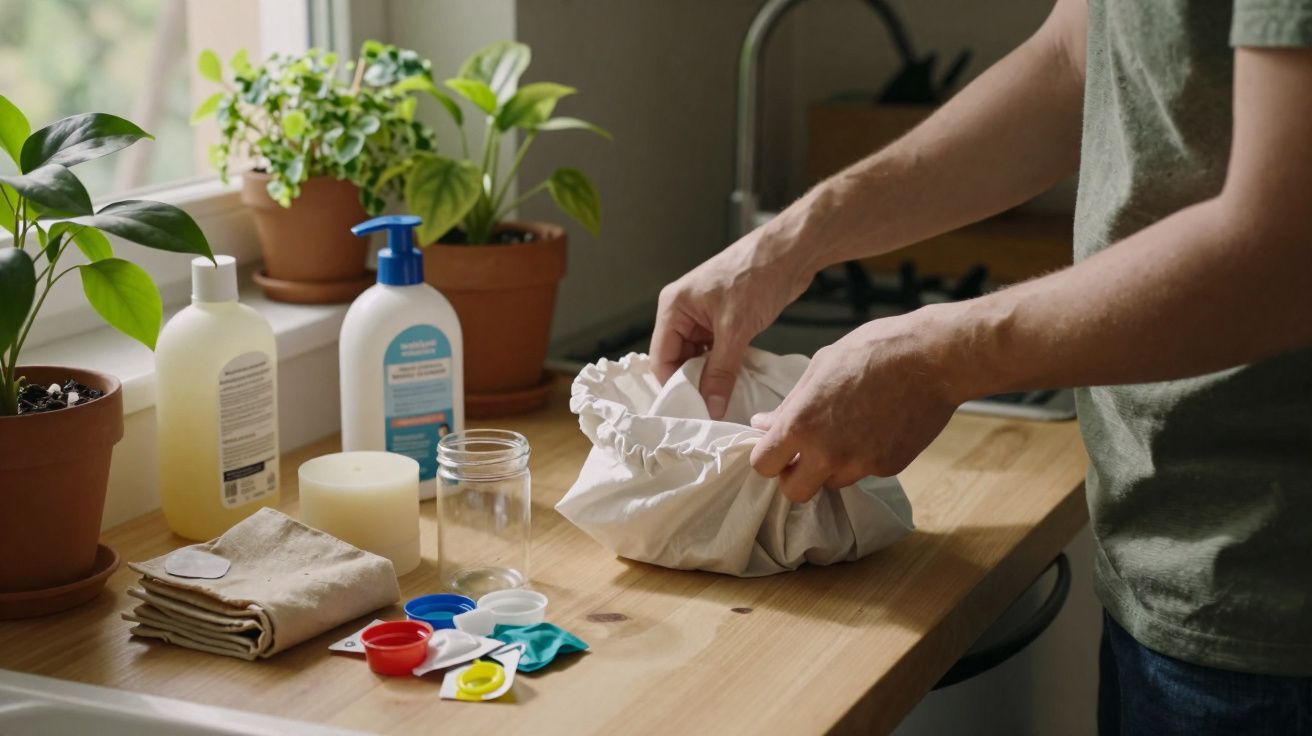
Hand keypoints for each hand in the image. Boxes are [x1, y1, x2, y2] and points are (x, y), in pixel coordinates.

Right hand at [651, 229, 810, 417]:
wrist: (791, 251)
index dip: (674, 386)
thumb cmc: (757, 277)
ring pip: (699, 356)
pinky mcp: (724, 318)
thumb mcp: (735, 329)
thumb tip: (710, 407)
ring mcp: (704, 315)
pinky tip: (735, 382)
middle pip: (678, 359)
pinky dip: (724, 366)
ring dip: (711, 376)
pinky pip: (716, 350)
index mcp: (673, 307)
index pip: (661, 358)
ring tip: (724, 400)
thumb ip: (720, 371)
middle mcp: (683, 311)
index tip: (691, 412)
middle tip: (710, 410)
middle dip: (693, 383)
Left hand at [749, 306, 969, 501]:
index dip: (768, 457)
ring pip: (832, 483)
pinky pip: (864, 471)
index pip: (763, 465)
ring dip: (831, 466)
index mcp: (801, 424)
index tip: (777, 447)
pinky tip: (877, 427)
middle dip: (795, 476)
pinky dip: (865, 457)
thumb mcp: (821, 366)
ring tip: (849, 430)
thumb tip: (762, 423)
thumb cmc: (874, 350)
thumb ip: (789, 404)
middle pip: (794, 492)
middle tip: (805, 454)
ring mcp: (861, 465)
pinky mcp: (889, 468)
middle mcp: (828, 453)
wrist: (933, 358)